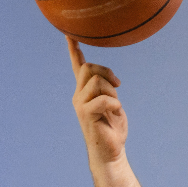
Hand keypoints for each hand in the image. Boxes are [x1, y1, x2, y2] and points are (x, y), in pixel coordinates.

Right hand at [69, 37, 126, 164]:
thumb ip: (108, 89)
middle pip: (89, 68)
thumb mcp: (112, 103)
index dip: (73, 49)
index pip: (78, 66)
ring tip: (115, 106)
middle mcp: (78, 95)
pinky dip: (114, 103)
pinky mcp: (86, 114)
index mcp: (84, 91)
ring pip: (97, 81)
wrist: (110, 152)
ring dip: (112, 91)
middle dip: (107, 72)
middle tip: (118, 85)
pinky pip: (103, 98)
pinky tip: (116, 112)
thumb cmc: (112, 129)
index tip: (69, 33)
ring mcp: (80, 104)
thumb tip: (111, 80)